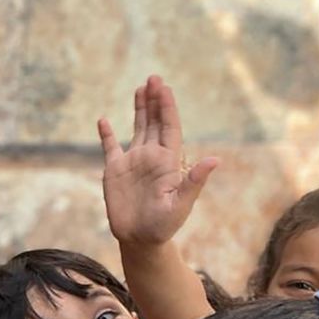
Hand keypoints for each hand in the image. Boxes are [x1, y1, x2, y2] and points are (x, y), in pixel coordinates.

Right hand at [99, 75, 217, 246]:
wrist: (140, 240)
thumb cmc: (164, 226)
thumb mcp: (181, 205)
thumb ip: (194, 181)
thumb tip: (215, 160)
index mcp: (168, 161)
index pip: (169, 127)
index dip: (167, 107)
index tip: (164, 88)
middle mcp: (152, 157)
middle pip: (155, 122)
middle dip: (155, 100)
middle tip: (154, 78)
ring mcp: (134, 162)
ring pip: (137, 128)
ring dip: (139, 109)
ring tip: (140, 88)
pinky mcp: (115, 171)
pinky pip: (110, 147)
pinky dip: (106, 134)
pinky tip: (103, 119)